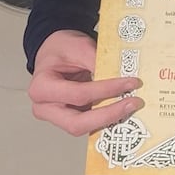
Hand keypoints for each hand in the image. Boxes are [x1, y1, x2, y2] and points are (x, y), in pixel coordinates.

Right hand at [28, 30, 142, 136]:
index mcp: (42, 88)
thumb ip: (97, 62)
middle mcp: (45, 108)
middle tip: (132, 103)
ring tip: (132, 106)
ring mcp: (57, 116)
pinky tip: (123, 109)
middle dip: (108, 115)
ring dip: (110, 119)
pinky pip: (89, 123)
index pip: (79, 94)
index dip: (107, 90)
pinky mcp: (70, 117)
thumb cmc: (62, 48)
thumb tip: (120, 77)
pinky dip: (107, 118)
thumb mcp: (80, 47)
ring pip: (84, 127)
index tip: (130, 82)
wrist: (54, 50)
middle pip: (77, 123)